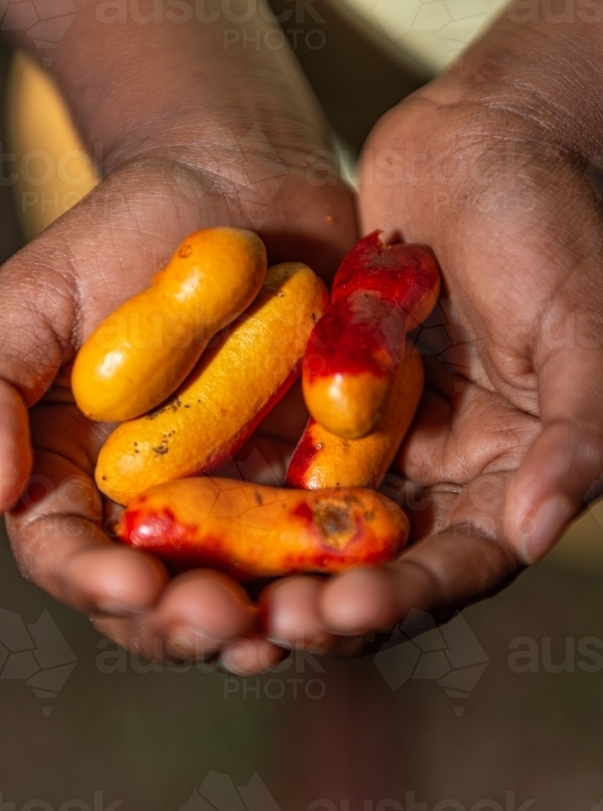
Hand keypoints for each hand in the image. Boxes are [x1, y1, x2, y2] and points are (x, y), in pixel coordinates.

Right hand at [0, 0, 356, 670]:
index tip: (133, 589)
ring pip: (248, 582)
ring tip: (286, 630)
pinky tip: (359, 577)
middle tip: (225, 626)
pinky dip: (338, 560)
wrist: (236, 180)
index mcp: (83, 476)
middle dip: (189, 622)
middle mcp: (163, 501)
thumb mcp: (35, 297)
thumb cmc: (123, 232)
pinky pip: (328, 526)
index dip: (98, 584)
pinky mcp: (315, 468)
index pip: (75, 555)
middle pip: (165, 592)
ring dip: (266, 618)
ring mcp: (242, 490)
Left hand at [260, 0, 602, 653]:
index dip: (405, 600)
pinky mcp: (335, 392)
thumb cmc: (557, 224)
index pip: (463, 564)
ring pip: (323, 523)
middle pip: (383, 564)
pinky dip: (246, 488)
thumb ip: (581, 434)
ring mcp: (390, 434)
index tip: (338, 613)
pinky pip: (288, 451)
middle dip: (323, 603)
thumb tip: (536, 537)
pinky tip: (187, 510)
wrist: (497, 132)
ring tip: (209, 596)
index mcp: (520, 473)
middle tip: (258, 630)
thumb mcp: (585, 327)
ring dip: (271, 565)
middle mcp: (452, 470)